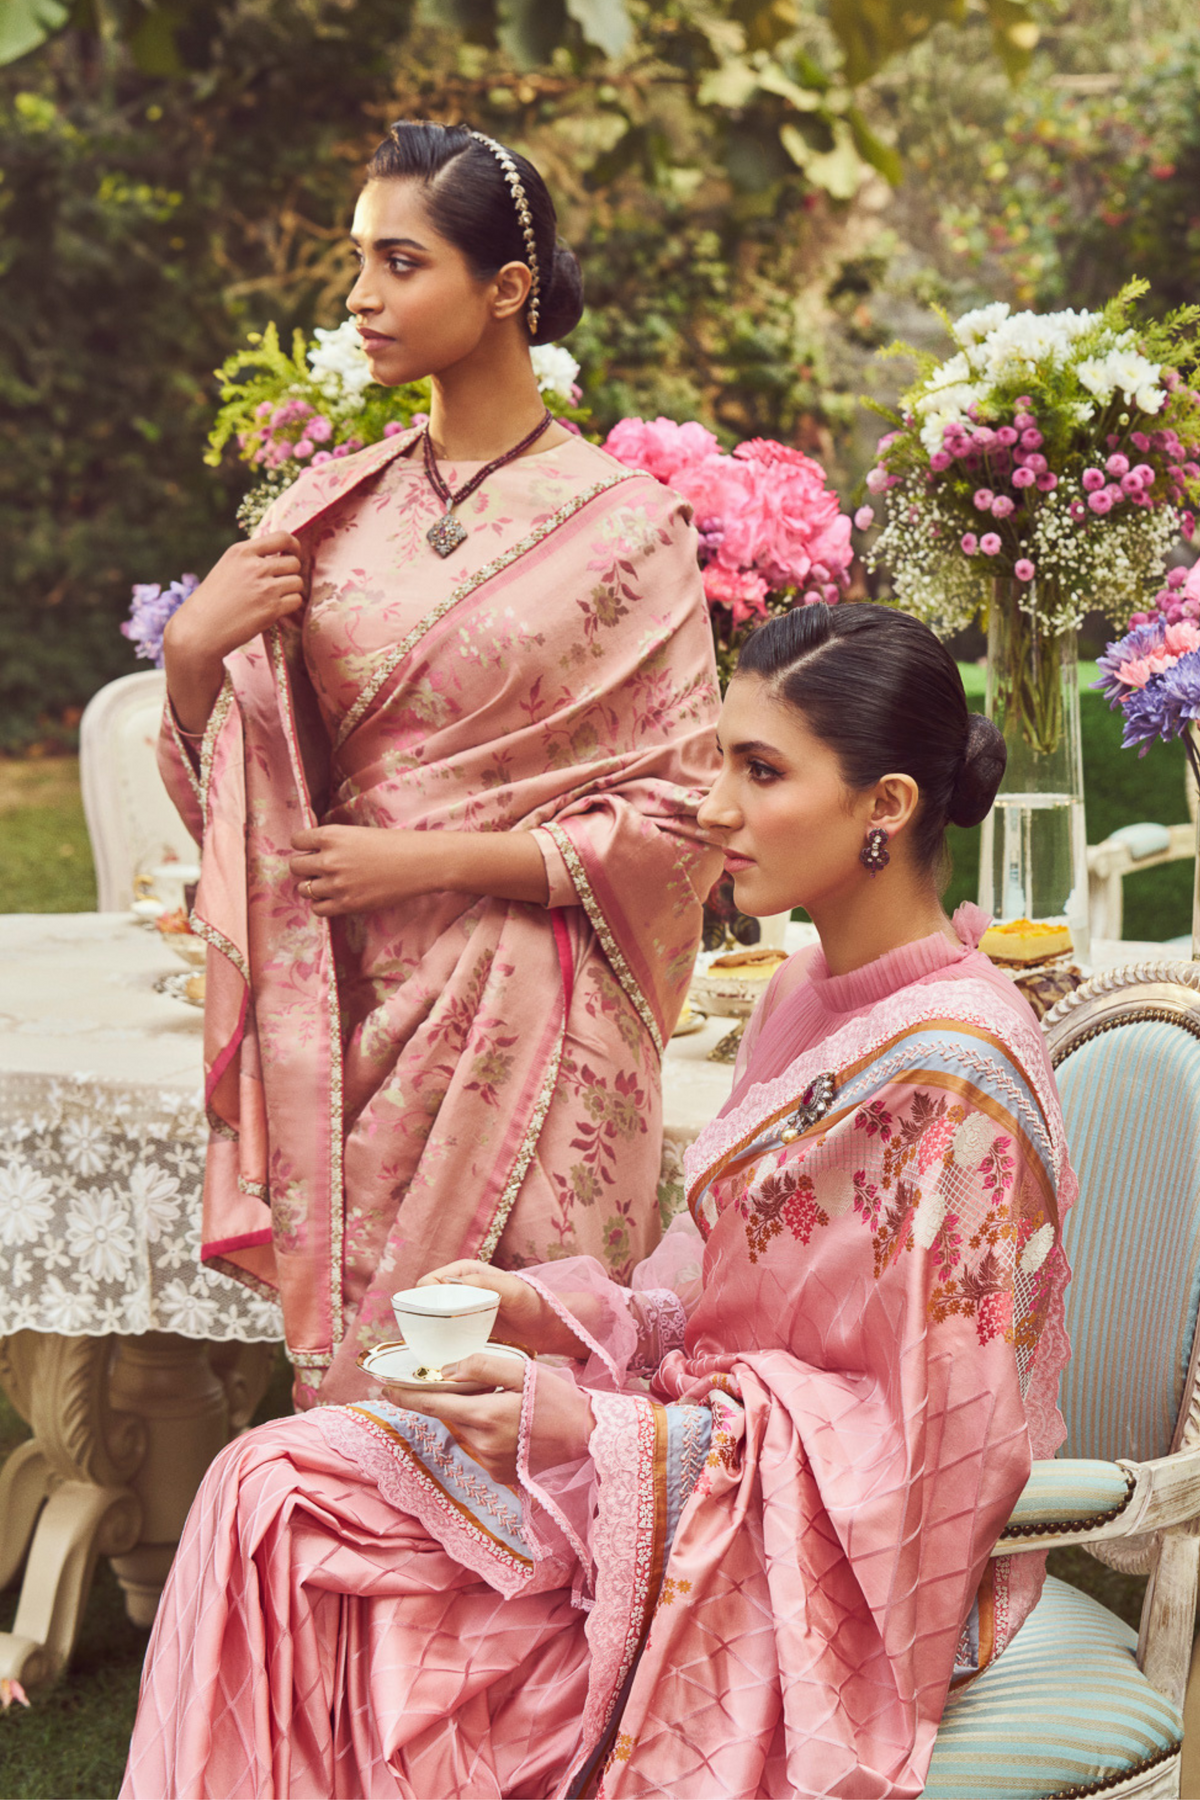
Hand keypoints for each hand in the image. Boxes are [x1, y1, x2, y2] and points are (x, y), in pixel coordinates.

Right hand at [165, 531, 306, 664]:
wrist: (201, 628)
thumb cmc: (212, 600)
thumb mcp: (227, 567)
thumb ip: (251, 559)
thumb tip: (281, 555)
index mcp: (241, 552)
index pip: (282, 537)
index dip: (293, 546)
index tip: (292, 554)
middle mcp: (255, 567)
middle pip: (294, 563)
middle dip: (291, 573)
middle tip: (280, 582)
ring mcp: (265, 588)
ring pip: (297, 582)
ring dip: (291, 590)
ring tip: (275, 597)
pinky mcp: (271, 609)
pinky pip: (296, 600)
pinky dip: (290, 605)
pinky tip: (275, 608)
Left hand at [289, 825, 435, 916]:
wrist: (420, 863)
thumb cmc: (395, 844)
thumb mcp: (358, 833)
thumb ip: (335, 842)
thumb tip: (316, 853)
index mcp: (332, 835)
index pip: (297, 840)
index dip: (303, 845)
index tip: (311, 849)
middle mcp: (329, 859)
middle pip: (296, 866)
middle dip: (304, 867)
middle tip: (318, 868)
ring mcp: (336, 884)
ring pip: (303, 889)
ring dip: (312, 886)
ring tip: (328, 884)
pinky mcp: (347, 904)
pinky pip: (318, 908)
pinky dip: (321, 904)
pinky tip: (333, 897)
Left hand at [397, 1353, 594, 1483]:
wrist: (589, 1437)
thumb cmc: (560, 1399)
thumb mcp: (524, 1371)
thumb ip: (483, 1366)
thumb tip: (449, 1368)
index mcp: (485, 1417)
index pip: (433, 1405)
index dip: (406, 1396)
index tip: (384, 1387)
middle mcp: (482, 1445)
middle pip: (450, 1417)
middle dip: (450, 1399)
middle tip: (468, 1381)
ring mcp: (490, 1464)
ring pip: (465, 1431)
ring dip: (471, 1414)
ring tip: (503, 1401)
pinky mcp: (500, 1474)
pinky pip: (480, 1446)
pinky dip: (485, 1431)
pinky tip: (510, 1422)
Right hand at [418, 1261, 590, 1358]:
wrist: (546, 1326)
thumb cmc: (532, 1302)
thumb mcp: (511, 1290)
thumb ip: (485, 1283)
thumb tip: (452, 1283)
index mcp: (462, 1271)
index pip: (427, 1282)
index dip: (421, 1299)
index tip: (426, 1320)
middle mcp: (457, 1288)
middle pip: (424, 1303)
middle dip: (420, 1319)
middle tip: (425, 1340)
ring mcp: (459, 1309)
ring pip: (430, 1320)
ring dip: (427, 1333)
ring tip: (430, 1351)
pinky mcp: (464, 1328)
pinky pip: (442, 1334)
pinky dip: (438, 1343)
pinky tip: (441, 1357)